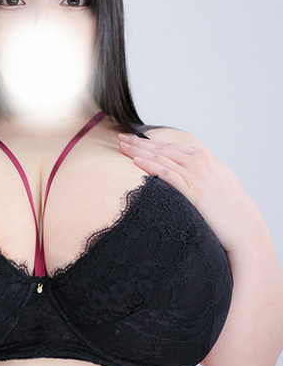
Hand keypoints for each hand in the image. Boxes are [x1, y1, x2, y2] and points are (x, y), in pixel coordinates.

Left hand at [117, 133, 262, 253]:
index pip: (171, 146)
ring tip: (122, 147)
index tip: (134, 139)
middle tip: (121, 138)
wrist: (244, 228)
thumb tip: (188, 170)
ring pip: (162, 158)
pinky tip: (136, 162)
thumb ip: (203, 173)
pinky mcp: (193, 191)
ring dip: (139, 151)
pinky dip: (151, 166)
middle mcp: (200, 163)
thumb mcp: (218, 182)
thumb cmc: (230, 209)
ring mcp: (196, 176)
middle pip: (163, 149)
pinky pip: (167, 174)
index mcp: (206, 159)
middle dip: (140, 143)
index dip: (151, 142)